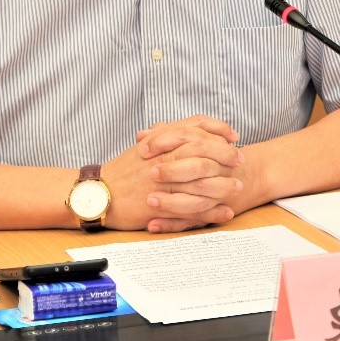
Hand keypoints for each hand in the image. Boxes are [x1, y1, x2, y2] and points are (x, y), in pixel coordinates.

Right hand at [102, 116, 242, 233]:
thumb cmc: (121, 171)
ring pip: (201, 182)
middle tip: (240, 160)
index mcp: (160, 142)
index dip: (218, 129)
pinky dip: (211, 212)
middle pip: (203, 152)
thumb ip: (166, 135)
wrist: (99, 194)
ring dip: (223, 185)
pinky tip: (224, 213)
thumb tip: (189, 130)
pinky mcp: (161, 206)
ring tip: (238, 187)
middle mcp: (164, 159)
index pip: (195, 127)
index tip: (233, 135)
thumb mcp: (144, 146)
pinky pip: (192, 210)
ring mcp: (163, 184)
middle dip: (226, 155)